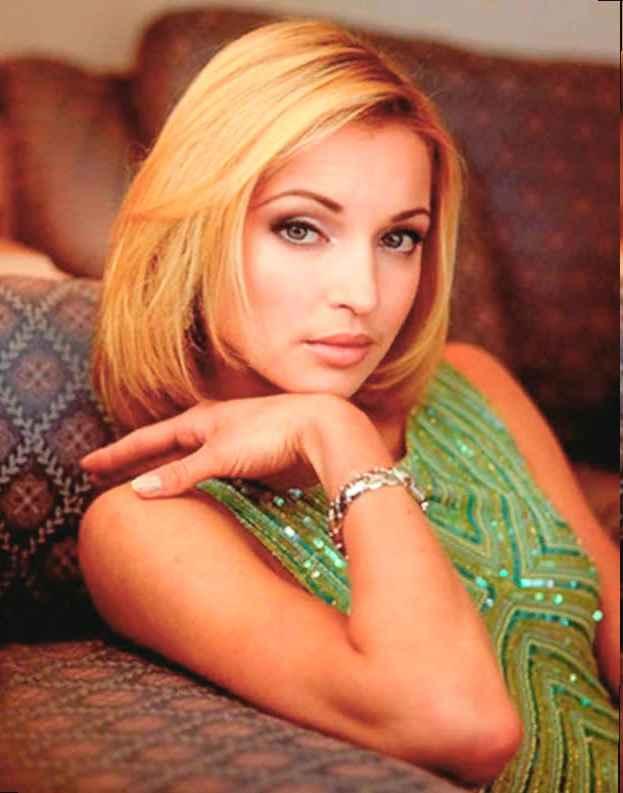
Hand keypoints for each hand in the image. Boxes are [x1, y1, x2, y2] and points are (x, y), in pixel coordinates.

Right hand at [79, 393, 349, 496]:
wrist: (321, 429)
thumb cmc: (270, 434)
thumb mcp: (219, 453)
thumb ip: (181, 473)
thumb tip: (138, 490)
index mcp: (199, 420)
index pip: (146, 439)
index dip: (117, 453)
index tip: (86, 464)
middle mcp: (212, 428)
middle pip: (164, 446)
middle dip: (136, 459)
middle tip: (105, 472)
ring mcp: (232, 442)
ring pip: (188, 459)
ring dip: (165, 470)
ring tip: (144, 483)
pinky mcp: (251, 459)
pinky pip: (212, 472)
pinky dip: (195, 482)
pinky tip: (195, 493)